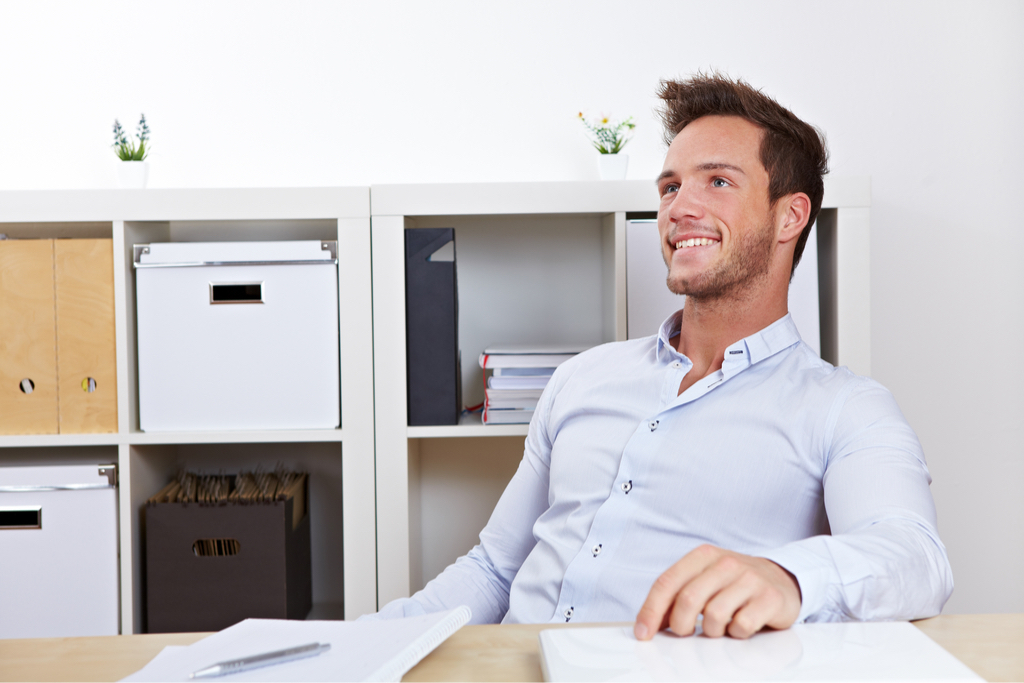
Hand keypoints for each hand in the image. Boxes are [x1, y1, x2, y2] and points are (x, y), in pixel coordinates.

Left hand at [634, 544, 800, 639]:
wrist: (781, 578)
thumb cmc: (734, 583)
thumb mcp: (704, 580)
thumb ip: (676, 597)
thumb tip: (648, 623)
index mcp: (703, 556)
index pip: (667, 582)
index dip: (651, 610)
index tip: (643, 633)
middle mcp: (726, 563)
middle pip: (688, 600)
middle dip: (680, 625)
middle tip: (685, 632)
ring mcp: (750, 579)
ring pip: (714, 616)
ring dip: (712, 631)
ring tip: (720, 626)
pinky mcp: (770, 598)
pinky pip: (742, 626)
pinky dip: (736, 633)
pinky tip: (740, 625)